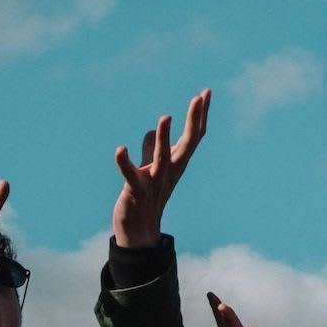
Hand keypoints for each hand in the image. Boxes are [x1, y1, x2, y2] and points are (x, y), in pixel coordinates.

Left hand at [112, 89, 210, 247]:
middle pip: (187, 143)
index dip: (200, 115)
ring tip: (165, 117)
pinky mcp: (136, 191)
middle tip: (199, 97)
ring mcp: (155, 181)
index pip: (193, 136)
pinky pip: (131, 175)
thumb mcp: (149, 170)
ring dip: (164, 138)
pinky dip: (125, 162)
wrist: (139, 233)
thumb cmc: (146, 199)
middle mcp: (170, 171)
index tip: (206, 93)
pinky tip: (120, 149)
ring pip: (162, 157)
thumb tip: (148, 133)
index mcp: (176, 164)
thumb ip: (149, 151)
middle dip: (193, 120)